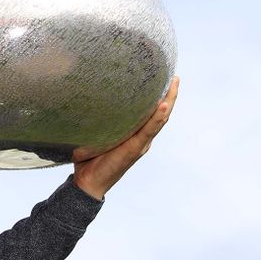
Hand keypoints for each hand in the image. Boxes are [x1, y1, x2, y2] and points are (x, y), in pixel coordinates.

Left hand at [73, 76, 180, 199]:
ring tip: (174, 85)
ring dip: (168, 101)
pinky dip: (156, 118)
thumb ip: (97, 121)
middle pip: (160, 113)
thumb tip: (84, 98)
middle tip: (175, 77)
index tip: (164, 78)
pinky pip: (148, 131)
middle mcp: (141, 138)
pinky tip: (162, 105)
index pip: (151, 113)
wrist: (88, 182)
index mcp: (134, 135)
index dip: (160, 97)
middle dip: (169, 95)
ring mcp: (140, 144)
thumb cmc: (89, 159)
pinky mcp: (134, 149)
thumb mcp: (96, 135)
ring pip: (159, 119)